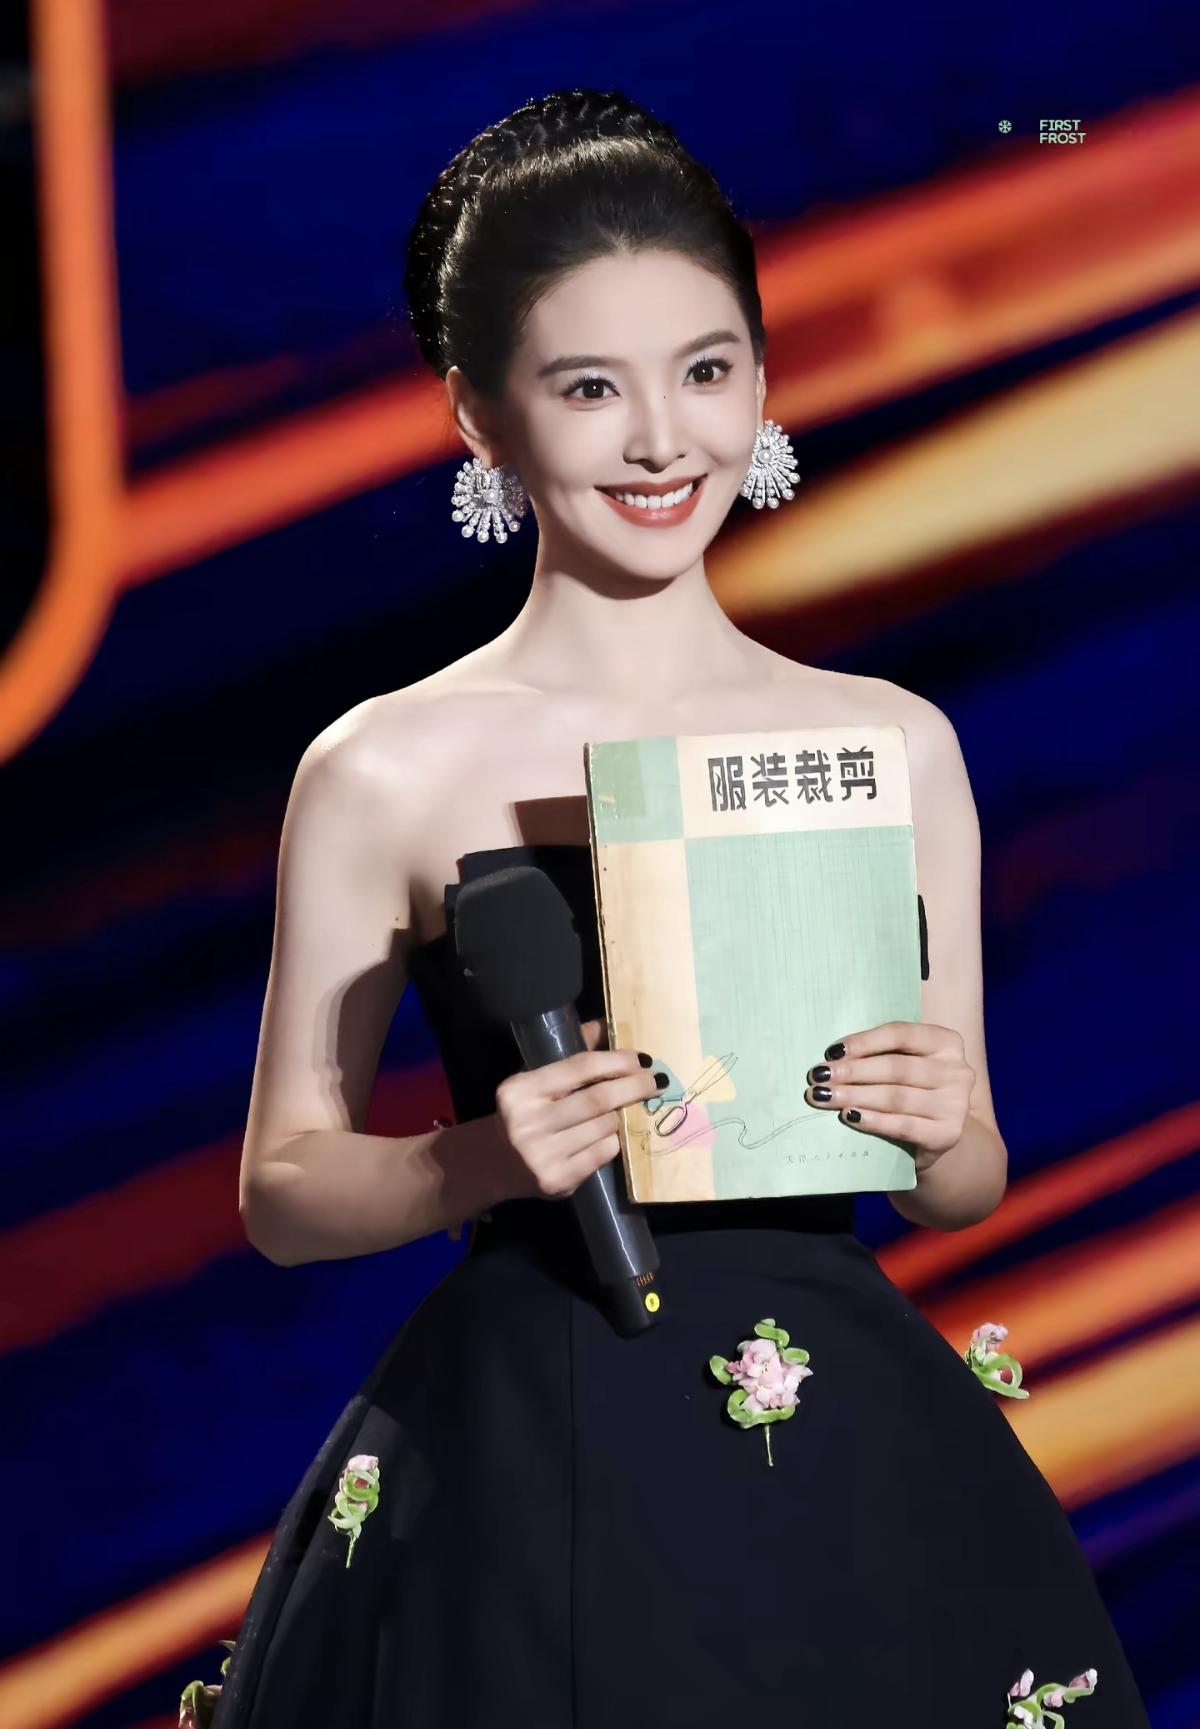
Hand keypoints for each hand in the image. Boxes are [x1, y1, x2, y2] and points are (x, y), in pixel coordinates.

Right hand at [494, 1019, 665, 1201]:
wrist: (494, 1164)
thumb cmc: (524, 1112)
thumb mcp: (536, 1080)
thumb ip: (572, 1054)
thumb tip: (610, 1025)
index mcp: (520, 1090)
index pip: (580, 1066)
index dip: (616, 1060)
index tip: (642, 1058)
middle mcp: (528, 1122)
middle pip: (598, 1099)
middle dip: (634, 1087)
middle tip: (656, 1081)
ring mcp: (542, 1155)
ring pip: (605, 1127)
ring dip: (621, 1116)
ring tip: (624, 1109)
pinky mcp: (557, 1180)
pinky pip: (603, 1153)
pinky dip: (613, 1141)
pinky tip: (609, 1135)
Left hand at [804, 1020, 974, 1175]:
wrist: (938, 1135)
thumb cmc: (913, 1090)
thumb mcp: (906, 1064)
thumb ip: (881, 1054)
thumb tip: (832, 1056)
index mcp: (947, 1043)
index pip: (901, 1034)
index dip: (863, 1042)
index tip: (831, 1052)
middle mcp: (957, 1071)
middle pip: (896, 1067)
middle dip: (852, 1072)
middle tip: (818, 1076)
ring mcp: (955, 1104)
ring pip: (896, 1097)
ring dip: (854, 1096)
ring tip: (823, 1096)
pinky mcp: (947, 1134)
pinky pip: (903, 1125)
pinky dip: (873, 1120)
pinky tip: (849, 1116)